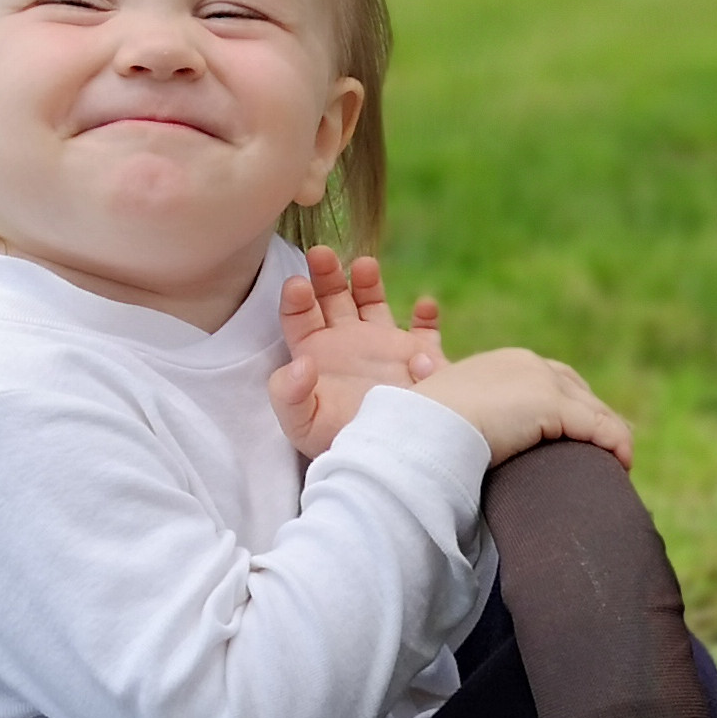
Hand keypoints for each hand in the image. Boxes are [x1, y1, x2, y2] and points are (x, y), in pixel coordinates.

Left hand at [267, 246, 447, 457]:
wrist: (392, 464)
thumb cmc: (341, 445)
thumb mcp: (303, 426)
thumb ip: (289, 395)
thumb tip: (300, 362)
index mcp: (316, 355)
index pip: (300, 317)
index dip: (296, 298)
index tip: (297, 286)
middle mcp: (348, 344)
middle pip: (332, 298)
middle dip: (325, 274)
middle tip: (321, 253)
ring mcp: (384, 347)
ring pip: (374, 302)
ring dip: (367, 282)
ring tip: (364, 265)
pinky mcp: (420, 358)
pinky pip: (426, 331)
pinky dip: (427, 317)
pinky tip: (424, 306)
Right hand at [413, 347, 633, 468]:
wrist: (421, 430)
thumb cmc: (426, 432)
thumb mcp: (450, 418)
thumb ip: (466, 421)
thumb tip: (465, 446)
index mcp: (502, 362)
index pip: (550, 378)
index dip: (570, 404)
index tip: (578, 431)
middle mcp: (525, 364)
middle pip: (578, 390)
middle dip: (595, 417)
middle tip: (607, 448)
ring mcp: (540, 381)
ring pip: (591, 409)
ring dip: (610, 435)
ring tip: (618, 461)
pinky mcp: (551, 405)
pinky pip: (596, 427)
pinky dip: (614, 444)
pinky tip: (622, 462)